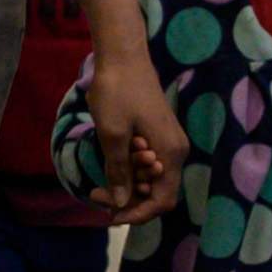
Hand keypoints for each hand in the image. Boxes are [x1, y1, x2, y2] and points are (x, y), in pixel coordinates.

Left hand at [83, 50, 186, 222]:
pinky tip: (110, 164)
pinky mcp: (158, 133)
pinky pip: (148, 163)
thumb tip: (121, 202)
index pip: (162, 200)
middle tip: (95, 193)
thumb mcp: (112, 135)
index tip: (110, 214)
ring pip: (152, 178)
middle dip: (129, 199)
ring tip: (100, 181)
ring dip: (128, 184)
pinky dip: (130, 169)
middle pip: (158, 191)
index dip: (137, 213)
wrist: (122, 57)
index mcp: (170, 153)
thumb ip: (119, 171)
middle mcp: (176, 151)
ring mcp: (169, 141)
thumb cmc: (116, 93)